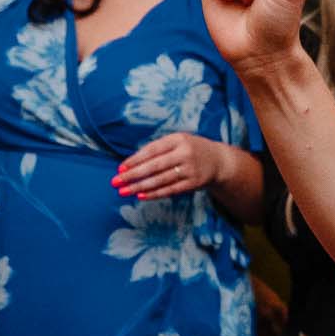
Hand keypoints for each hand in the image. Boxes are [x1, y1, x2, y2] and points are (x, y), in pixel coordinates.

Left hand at [113, 134, 233, 200]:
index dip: (135, 160)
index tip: (120, 169)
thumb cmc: (190, 149)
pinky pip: (170, 190)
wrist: (218, 161)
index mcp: (178, 139)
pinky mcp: (193, 183)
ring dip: (140, 187)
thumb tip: (131, 163)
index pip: (152, 150)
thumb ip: (157, 149)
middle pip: (154, 166)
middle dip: (133, 175)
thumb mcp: (177, 141)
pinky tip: (141, 195)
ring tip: (124, 191)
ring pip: (160, 180)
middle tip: (116, 182)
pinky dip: (154, 193)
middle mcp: (184, 153)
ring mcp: (190, 169)